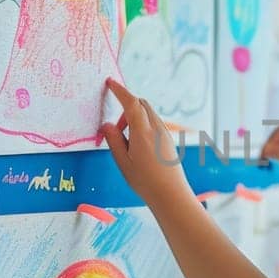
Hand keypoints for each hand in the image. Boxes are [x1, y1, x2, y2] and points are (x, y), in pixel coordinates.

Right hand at [101, 78, 191, 206]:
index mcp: (143, 132)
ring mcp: (165, 133)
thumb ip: (114, 140)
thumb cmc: (146, 181)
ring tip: (127, 144)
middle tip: (117, 130)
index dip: (120, 91)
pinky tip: (138, 147)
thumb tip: (107, 125)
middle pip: (142, 104)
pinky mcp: (168, 140)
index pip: (131, 103)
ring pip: (148, 114)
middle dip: (127, 108)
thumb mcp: (123, 162)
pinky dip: (143, 126)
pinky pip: (153, 123)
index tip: (110, 83)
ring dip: (135, 118)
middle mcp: (156, 129)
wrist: (171, 195)